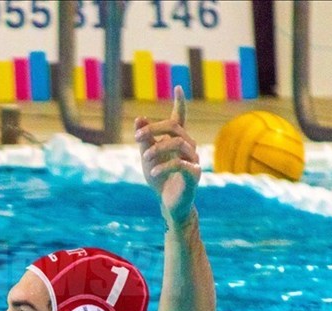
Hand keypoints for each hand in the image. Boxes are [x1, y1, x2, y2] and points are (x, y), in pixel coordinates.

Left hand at [135, 86, 200, 225]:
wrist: (169, 203)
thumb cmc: (159, 179)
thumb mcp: (146, 157)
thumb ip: (144, 140)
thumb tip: (139, 118)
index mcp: (177, 141)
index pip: (180, 118)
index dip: (180, 103)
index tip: (178, 87)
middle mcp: (188, 147)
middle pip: (174, 127)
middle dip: (154, 128)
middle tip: (138, 136)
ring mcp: (193, 160)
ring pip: (178, 143)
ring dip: (158, 148)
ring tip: (145, 159)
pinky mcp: (194, 175)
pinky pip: (181, 164)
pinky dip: (164, 166)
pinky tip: (153, 172)